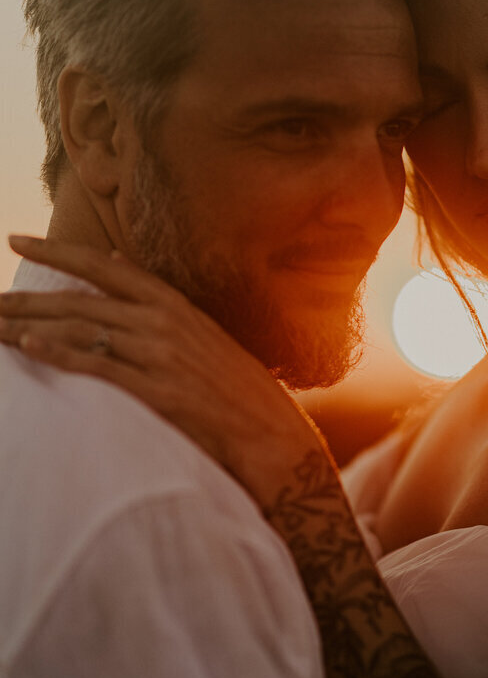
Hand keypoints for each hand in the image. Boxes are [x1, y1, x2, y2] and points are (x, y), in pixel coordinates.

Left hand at [0, 235, 327, 505]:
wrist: (271, 436)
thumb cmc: (235, 389)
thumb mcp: (201, 332)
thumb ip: (159, 300)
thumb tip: (120, 259)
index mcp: (174, 304)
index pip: (105, 266)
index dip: (57, 251)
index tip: (16, 241)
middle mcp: (164, 322)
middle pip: (80, 300)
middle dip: (25, 297)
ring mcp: (161, 355)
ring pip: (81, 329)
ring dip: (28, 326)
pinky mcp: (159, 391)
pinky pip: (99, 366)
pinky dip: (61, 354)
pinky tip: (28, 346)